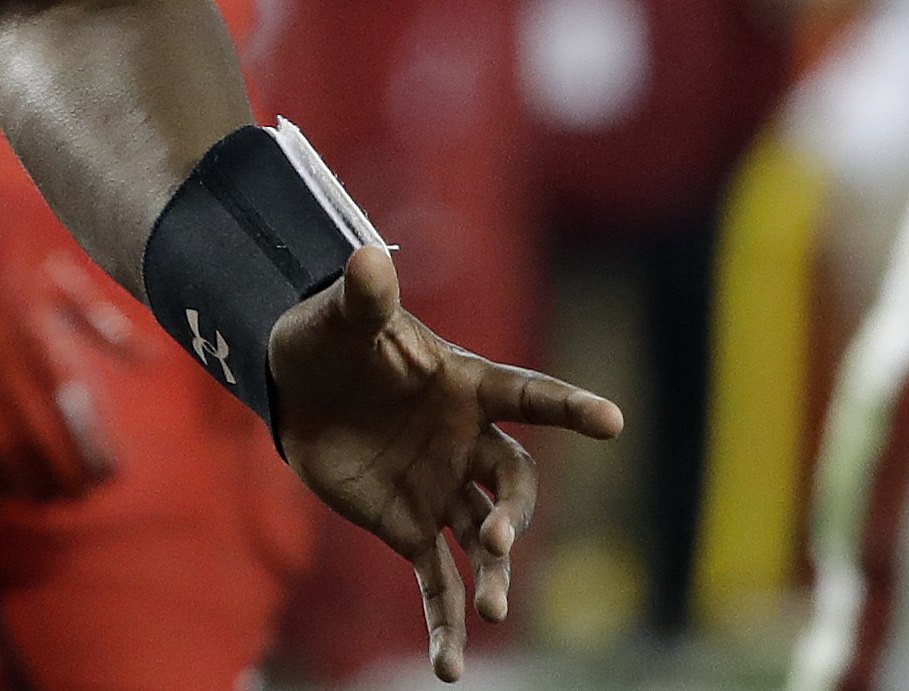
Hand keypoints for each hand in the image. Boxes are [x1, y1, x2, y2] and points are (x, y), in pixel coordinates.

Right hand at [0, 38, 129, 501]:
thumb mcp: (49, 256)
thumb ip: (97, 313)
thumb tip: (147, 360)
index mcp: (28, 318)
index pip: (67, 405)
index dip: (89, 448)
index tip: (110, 474)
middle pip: (30, 435)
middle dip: (58, 474)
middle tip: (79, 497)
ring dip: (18, 479)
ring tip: (44, 499)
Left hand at [268, 244, 623, 680]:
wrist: (295, 385)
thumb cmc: (329, 336)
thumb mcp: (340, 313)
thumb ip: (363, 295)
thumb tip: (367, 258)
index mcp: (465, 384)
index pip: (528, 394)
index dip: (568, 406)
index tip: (612, 421)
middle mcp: (467, 443)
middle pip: (513, 480)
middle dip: (513, 512)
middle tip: (496, 537)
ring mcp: (443, 490)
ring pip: (484, 538)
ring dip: (492, 574)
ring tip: (488, 613)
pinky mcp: (410, 528)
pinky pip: (437, 582)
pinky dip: (446, 623)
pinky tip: (449, 668)